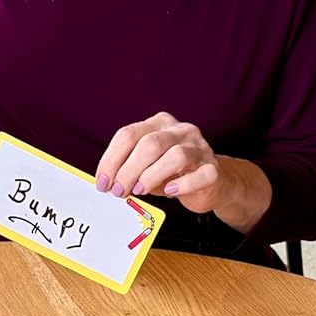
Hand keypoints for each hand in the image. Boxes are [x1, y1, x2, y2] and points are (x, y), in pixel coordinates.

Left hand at [96, 111, 221, 212]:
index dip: (111, 159)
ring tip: (140, 190)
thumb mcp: (146, 165)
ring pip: (174, 156)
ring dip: (151, 176)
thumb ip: (129, 168)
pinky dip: (182, 184)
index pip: (128, 135)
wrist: (211, 183)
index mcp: (158, 124)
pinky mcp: (213, 168)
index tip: (103, 181)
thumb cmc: (172, 173)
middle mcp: (180, 130)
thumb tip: (109, 181)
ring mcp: (200, 147)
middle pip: (149, 144)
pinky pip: (199, 175)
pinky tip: (170, 191)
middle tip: (118, 191)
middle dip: (128, 170)